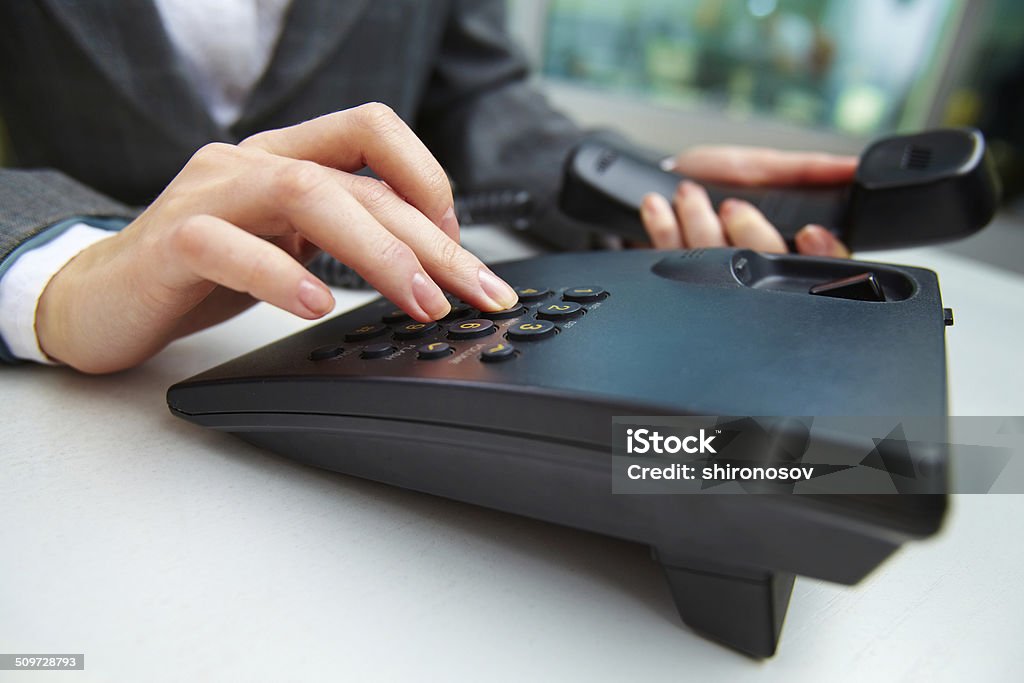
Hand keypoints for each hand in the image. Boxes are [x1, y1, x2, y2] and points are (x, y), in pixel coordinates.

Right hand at [36, 103, 519, 372]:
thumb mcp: (287, 245)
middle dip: (429, 241)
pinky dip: (282, 276)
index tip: (459, 246)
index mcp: (285, 158)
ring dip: (376, 252)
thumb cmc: (201, 273)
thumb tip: (432, 269)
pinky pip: (228, 247)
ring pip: (304, 194)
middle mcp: (251, 164)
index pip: (372, 130)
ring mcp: (209, 197)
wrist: (100, 299)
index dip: (427, 178)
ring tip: (416, 302)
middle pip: (356, 181)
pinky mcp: (170, 242)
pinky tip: (317, 307)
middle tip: (473, 292)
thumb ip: (341, 238)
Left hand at [639, 145, 856, 256]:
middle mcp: (753, 271)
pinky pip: (671, 258)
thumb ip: (811, 170)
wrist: (670, 177)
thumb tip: (853, 168)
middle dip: (748, 231)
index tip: (810, 232)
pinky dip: (663, 226)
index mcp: (784, 250)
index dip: (821, 255)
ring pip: (717, 263)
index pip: (820, 267)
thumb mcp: (771, 167)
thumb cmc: (723, 174)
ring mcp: (714, 277)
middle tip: (733, 206)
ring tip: (689, 193)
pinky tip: (658, 206)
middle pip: (766, 267)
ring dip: (700, 221)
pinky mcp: (676, 275)